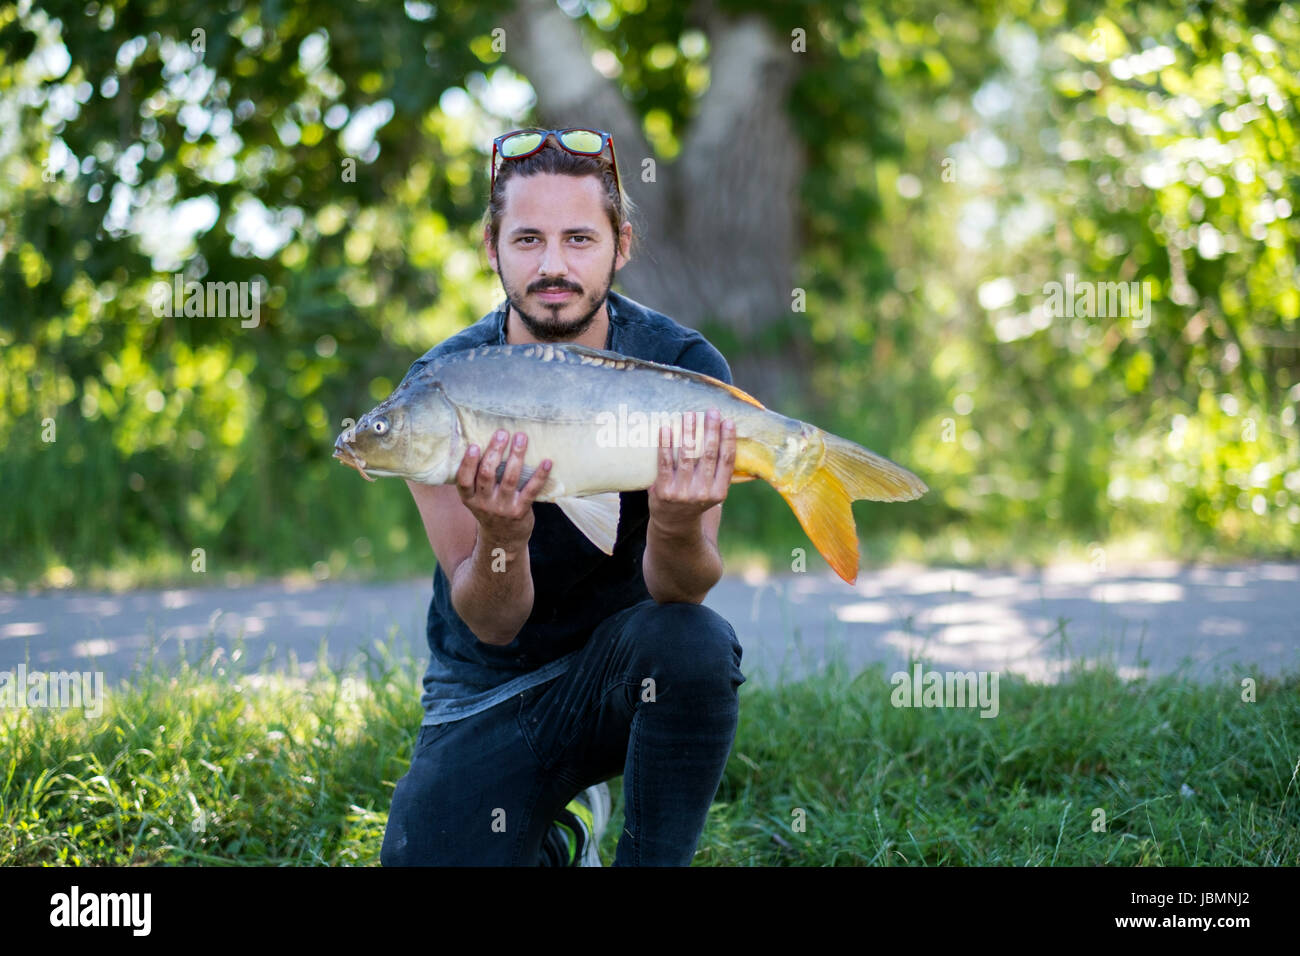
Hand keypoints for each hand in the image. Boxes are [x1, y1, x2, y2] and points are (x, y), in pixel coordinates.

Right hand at [455, 429, 550, 550]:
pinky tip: (547, 462)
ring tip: (521, 438)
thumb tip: (488, 441)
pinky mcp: (520, 511)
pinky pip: (531, 490)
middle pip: (487, 474)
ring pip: (509, 478)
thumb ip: (477, 478)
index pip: (463, 480)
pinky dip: (540, 475)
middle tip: (502, 433)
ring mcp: (503, 508)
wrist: (504, 539)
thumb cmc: (490, 509)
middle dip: (494, 451)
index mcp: (470, 498)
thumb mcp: (477, 498)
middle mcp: (484, 503)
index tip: (473, 445)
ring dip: (516, 456)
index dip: (467, 463)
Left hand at [648, 408, 734, 535]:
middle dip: (711, 431)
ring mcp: (682, 492)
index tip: (729, 421)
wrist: (673, 524)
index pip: (726, 461)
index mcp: (719, 492)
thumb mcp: (713, 492)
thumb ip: (719, 472)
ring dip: (689, 433)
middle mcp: (702, 492)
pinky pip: (665, 463)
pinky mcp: (663, 491)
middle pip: (709, 455)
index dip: (728, 440)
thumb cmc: (695, 499)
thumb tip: (727, 437)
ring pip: (687, 456)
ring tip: (689, 415)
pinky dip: (666, 444)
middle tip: (711, 411)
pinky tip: (666, 429)